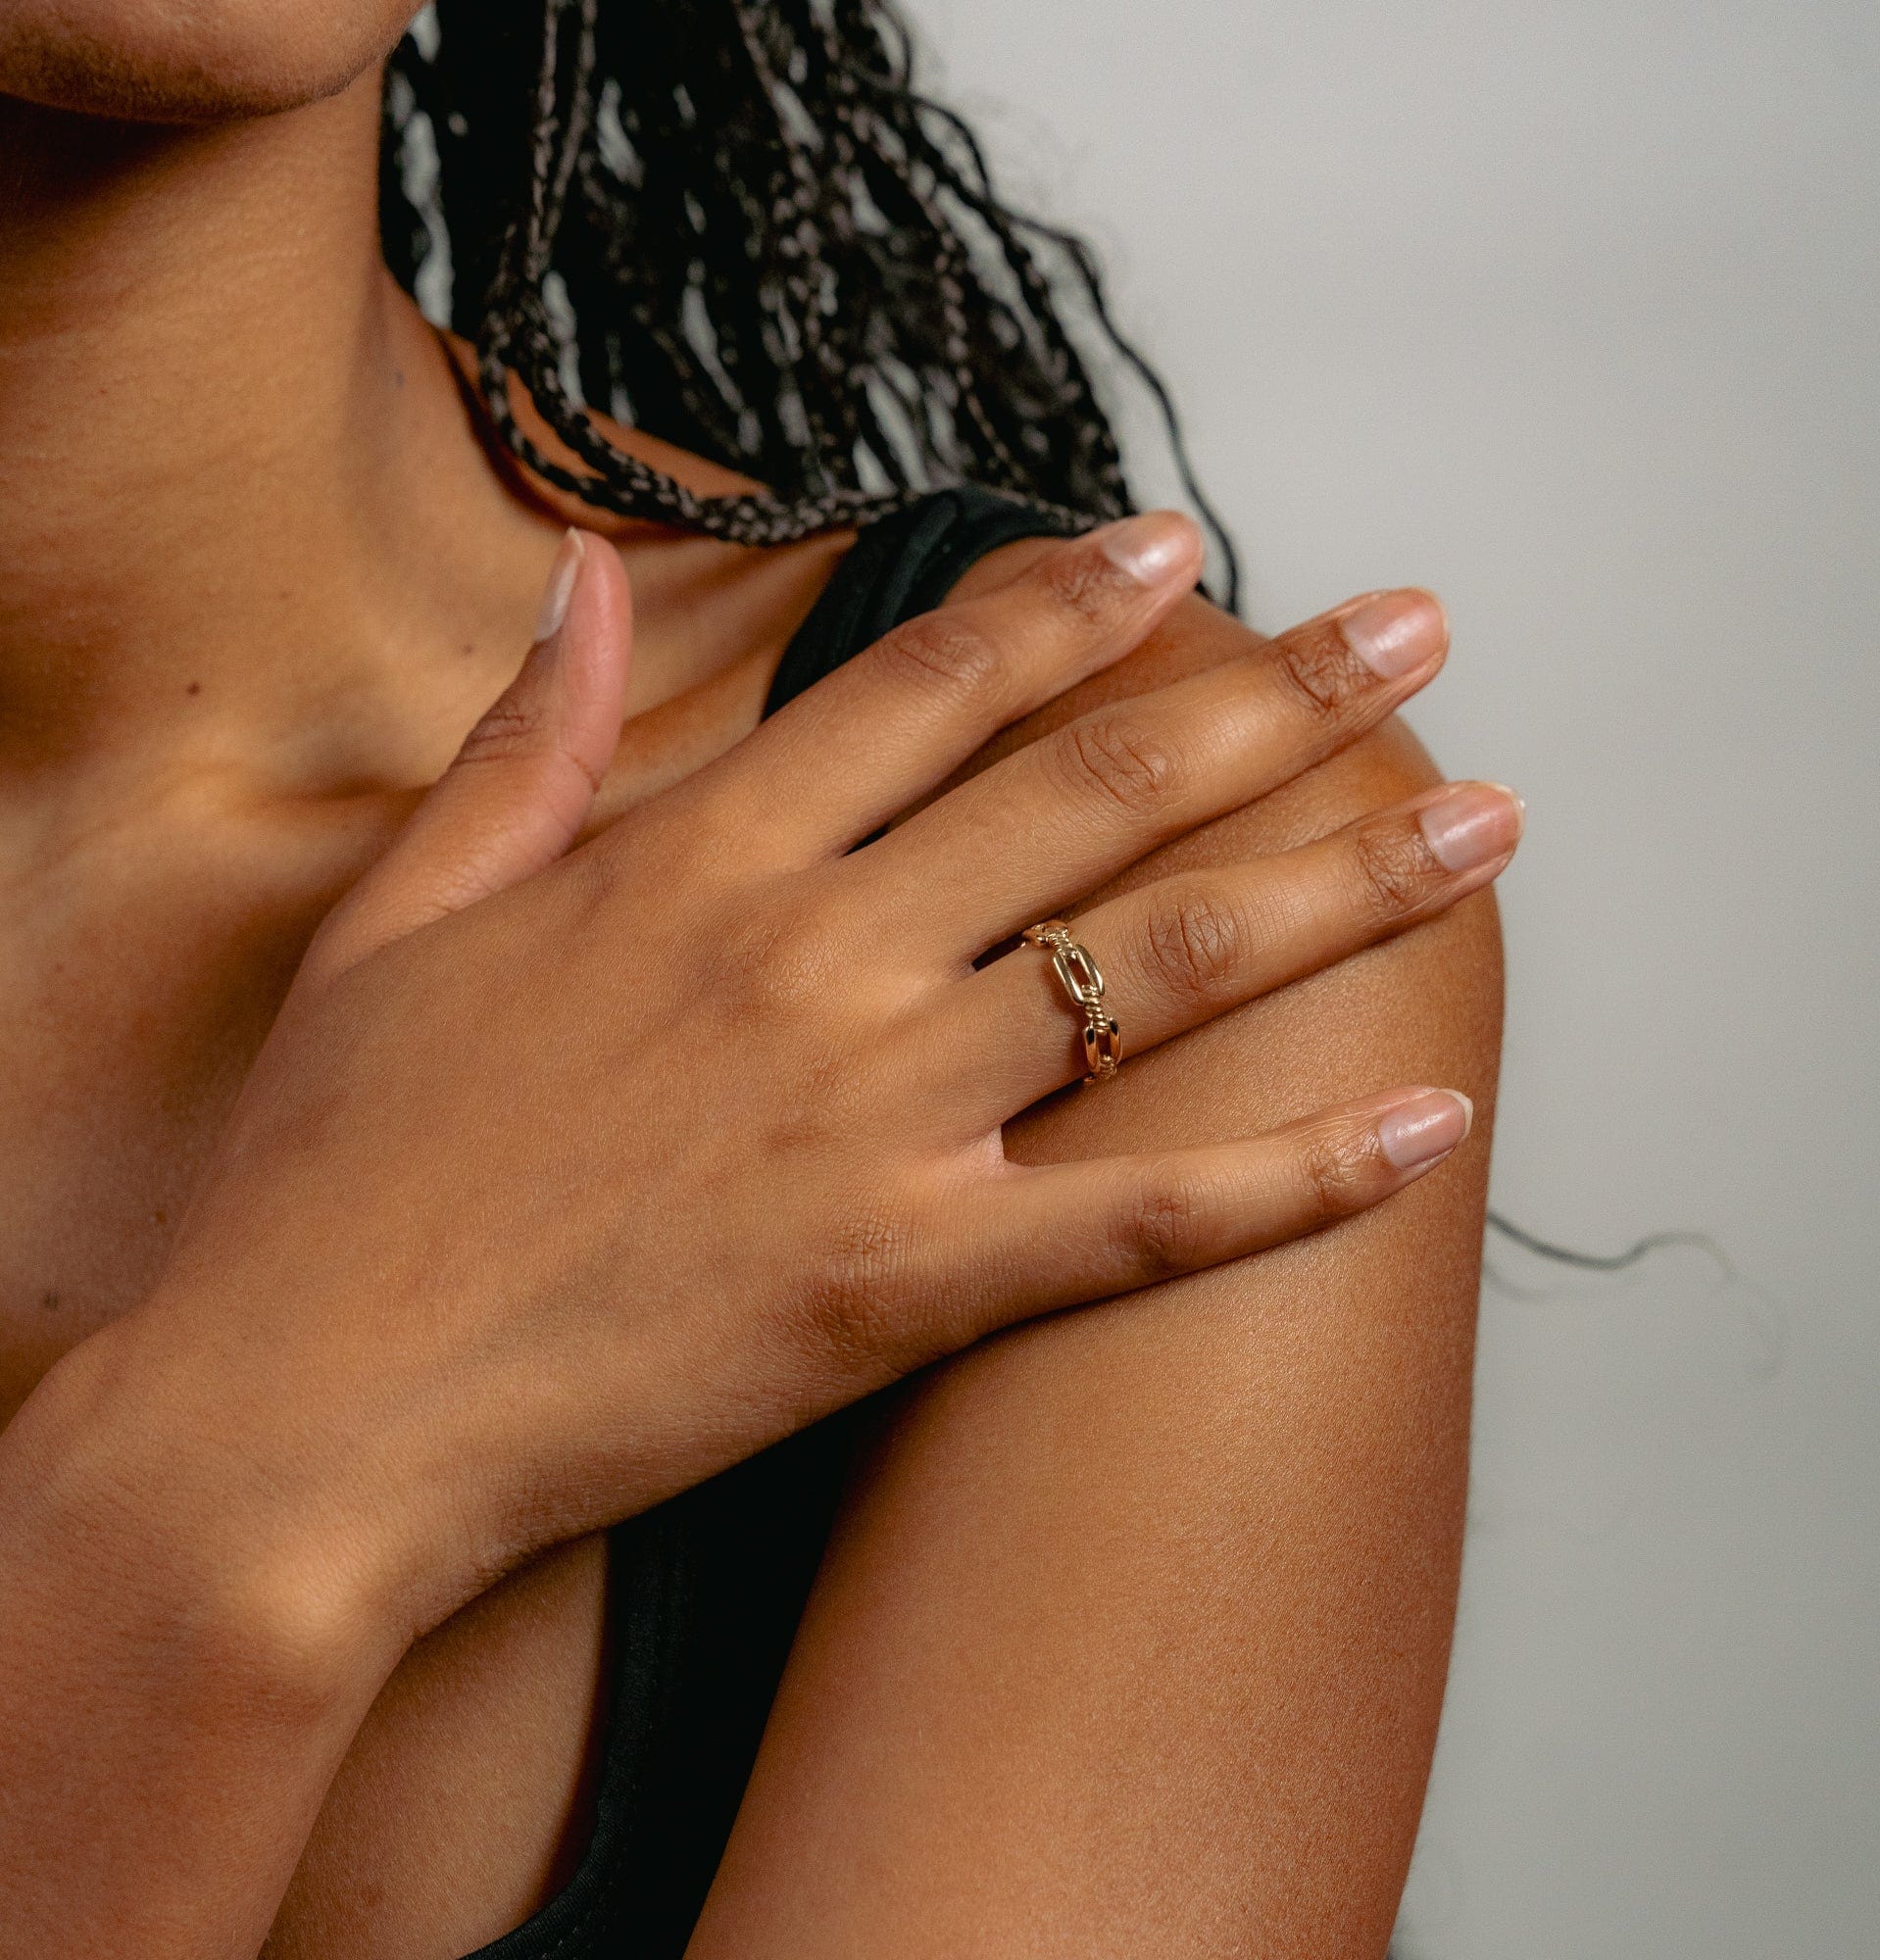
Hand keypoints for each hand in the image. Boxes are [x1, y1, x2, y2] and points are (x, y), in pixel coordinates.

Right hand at [49, 513, 1516, 1659]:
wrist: (302, 1410)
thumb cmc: (340, 1170)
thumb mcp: (401, 917)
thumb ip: (524, 742)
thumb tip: (589, 585)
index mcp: (695, 859)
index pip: (932, 680)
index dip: (1076, 600)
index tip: (1188, 550)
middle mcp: (813, 960)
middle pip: (1096, 787)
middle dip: (1281, 697)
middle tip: (1417, 629)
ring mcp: (873, 1119)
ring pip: (1159, 969)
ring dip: (1341, 886)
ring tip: (1486, 823)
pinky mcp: (905, 1281)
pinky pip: (1143, 1218)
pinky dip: (1298, 1178)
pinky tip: (1433, 1128)